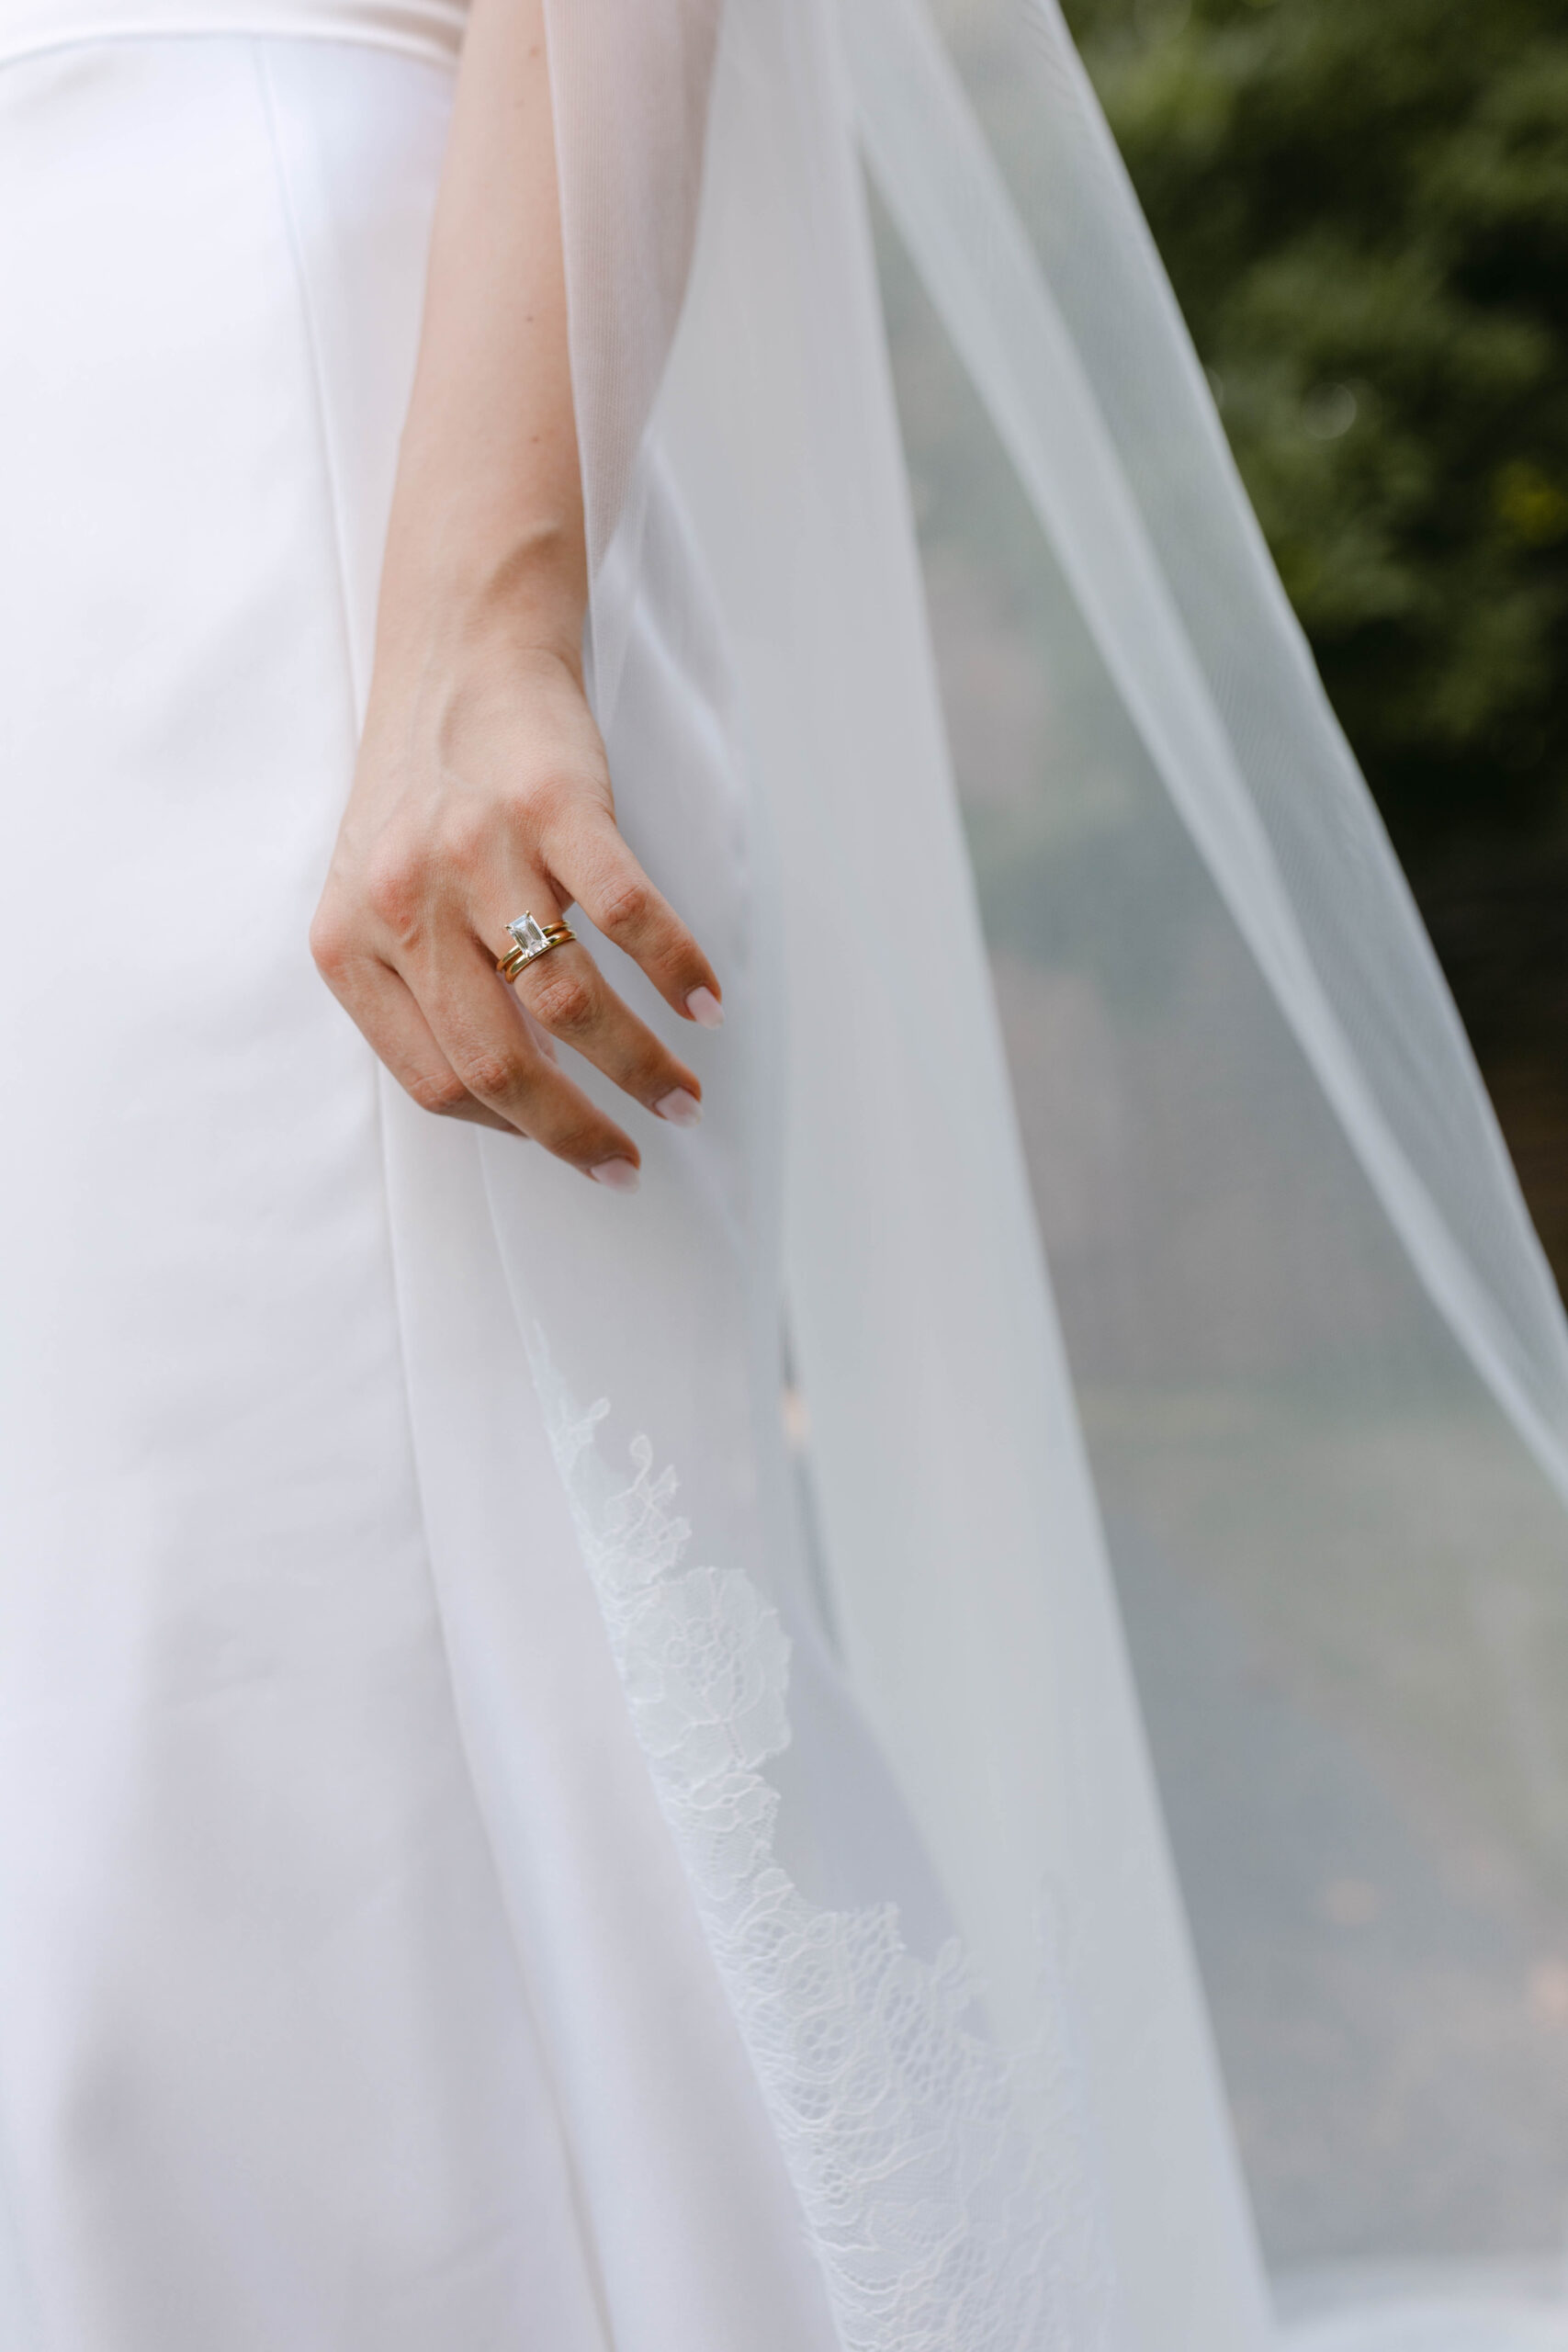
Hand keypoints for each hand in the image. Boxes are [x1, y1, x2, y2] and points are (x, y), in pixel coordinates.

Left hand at [310, 633, 722, 1191]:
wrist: (459, 650)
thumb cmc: (426, 789)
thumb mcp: (382, 897)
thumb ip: (421, 990)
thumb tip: (514, 1097)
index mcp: (349, 942)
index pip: (433, 1083)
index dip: (513, 1131)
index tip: (571, 1148)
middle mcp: (402, 903)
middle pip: (498, 1064)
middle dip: (580, 1131)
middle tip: (633, 1158)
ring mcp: (476, 852)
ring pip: (567, 1004)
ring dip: (640, 1066)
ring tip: (684, 1094)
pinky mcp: (551, 804)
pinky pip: (627, 916)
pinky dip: (676, 970)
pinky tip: (705, 1004)